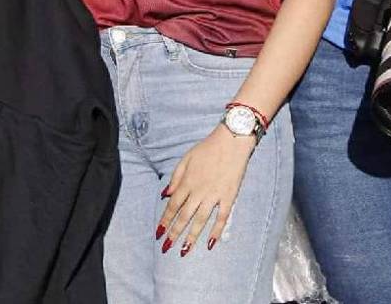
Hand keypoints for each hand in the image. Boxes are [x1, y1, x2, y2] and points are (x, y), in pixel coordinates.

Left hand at [157, 123, 255, 256]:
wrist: (231, 141)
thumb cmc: (208, 148)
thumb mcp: (186, 158)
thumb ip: (175, 177)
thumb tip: (165, 195)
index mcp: (187, 182)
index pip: (173, 205)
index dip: (165, 220)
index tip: (159, 232)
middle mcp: (199, 191)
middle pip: (184, 216)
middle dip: (174, 233)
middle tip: (166, 247)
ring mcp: (214, 195)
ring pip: (200, 220)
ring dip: (191, 236)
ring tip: (184, 250)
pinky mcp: (229, 196)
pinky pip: (222, 217)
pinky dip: (216, 231)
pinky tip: (210, 243)